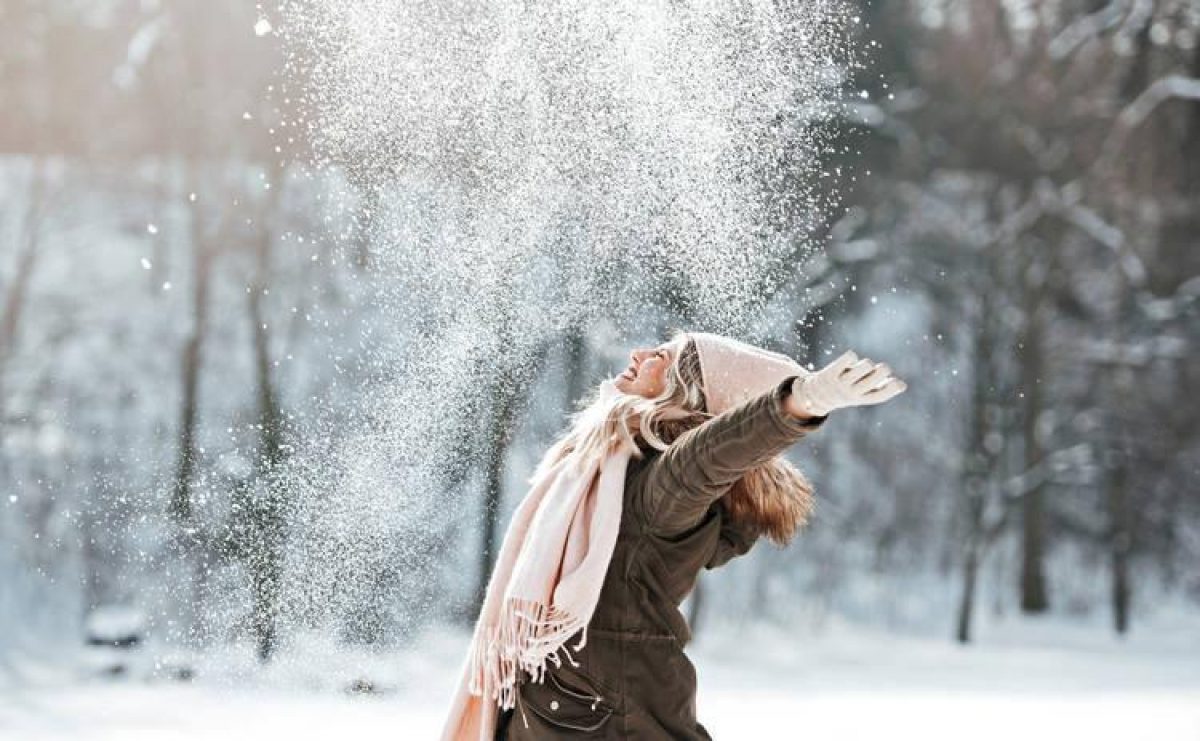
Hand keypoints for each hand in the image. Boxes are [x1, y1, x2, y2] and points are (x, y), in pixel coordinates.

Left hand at [787, 350, 906, 416]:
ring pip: (864, 366)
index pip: (879, 396)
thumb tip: (902, 385)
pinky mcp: (831, 373)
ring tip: (860, 367)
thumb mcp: (862, 393)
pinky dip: (852, 357)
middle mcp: (852, 392)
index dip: (891, 389)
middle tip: (878, 369)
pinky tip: (849, 360)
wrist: (815, 396)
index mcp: (861, 398)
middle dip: (882, 370)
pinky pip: (848, 359)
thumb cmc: (846, 391)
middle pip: (874, 377)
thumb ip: (880, 388)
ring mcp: (841, 383)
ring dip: (866, 364)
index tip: (899, 382)